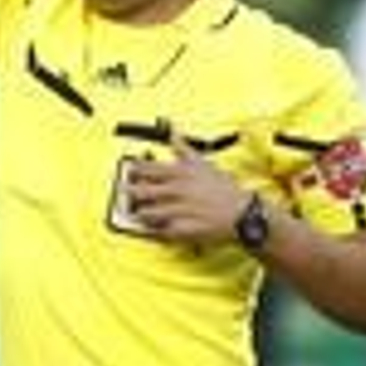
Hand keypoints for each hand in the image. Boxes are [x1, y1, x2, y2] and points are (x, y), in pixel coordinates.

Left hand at [122, 141, 255, 245]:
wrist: (241, 212)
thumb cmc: (224, 189)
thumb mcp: (203, 163)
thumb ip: (184, 148)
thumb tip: (173, 133)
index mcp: (179, 174)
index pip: (148, 169)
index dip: (134, 169)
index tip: (128, 170)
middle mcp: (175, 192)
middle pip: (142, 191)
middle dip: (130, 192)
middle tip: (124, 192)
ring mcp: (177, 211)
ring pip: (147, 213)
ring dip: (139, 212)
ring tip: (137, 212)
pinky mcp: (181, 229)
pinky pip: (160, 231)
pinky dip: (153, 230)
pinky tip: (152, 229)